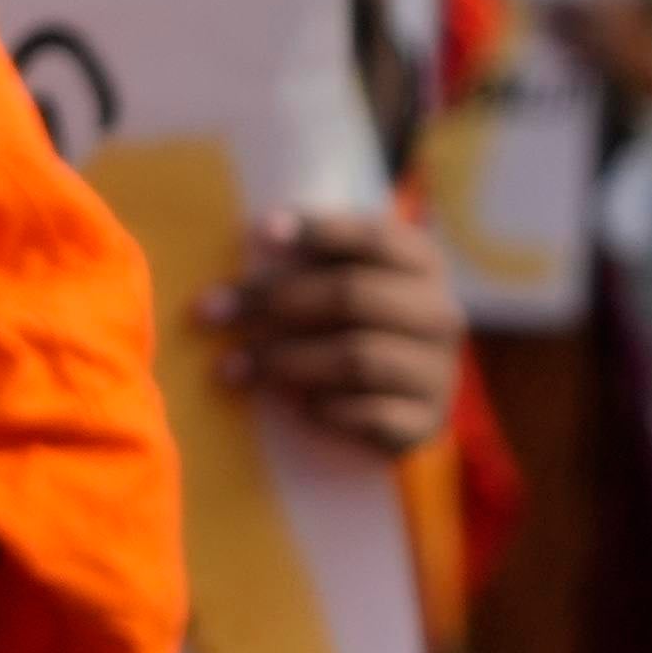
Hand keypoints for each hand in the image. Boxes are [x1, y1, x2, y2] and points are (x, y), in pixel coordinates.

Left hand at [209, 201, 461, 466]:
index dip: (320, 231)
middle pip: (353, 296)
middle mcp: (440, 313)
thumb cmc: (345, 326)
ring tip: (230, 367)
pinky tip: (295, 406)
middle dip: (275, 301)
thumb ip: (305, 261)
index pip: (374, 238)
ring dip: (284, 361)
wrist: (394, 402)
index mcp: (421, 264)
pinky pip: (372, 416)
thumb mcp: (336, 281)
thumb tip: (258, 237)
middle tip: (211, 313)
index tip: (263, 233)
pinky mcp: (427, 421)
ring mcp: (439, 370)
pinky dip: (327, 409)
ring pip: (357, 358)